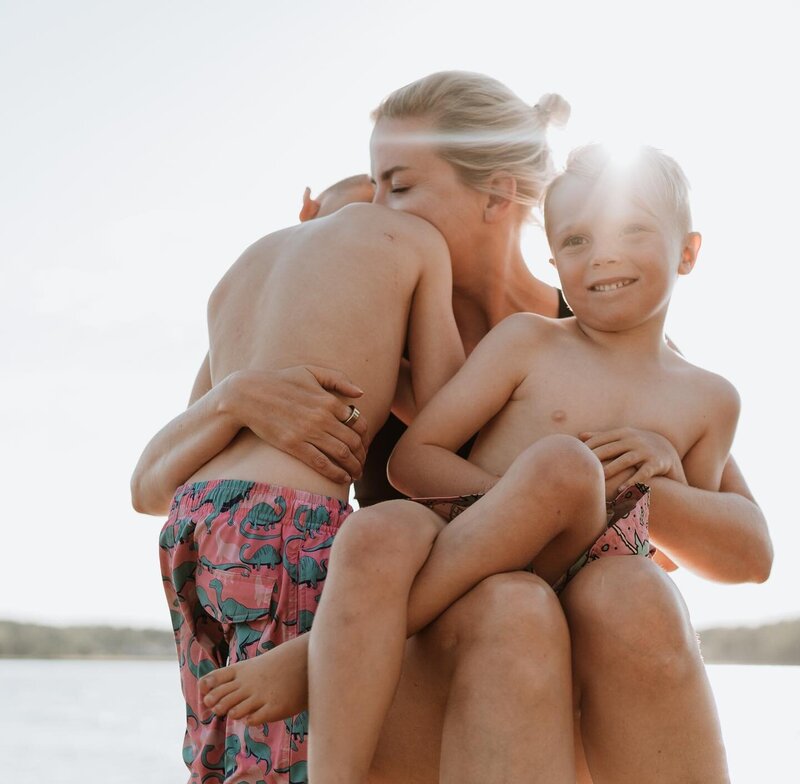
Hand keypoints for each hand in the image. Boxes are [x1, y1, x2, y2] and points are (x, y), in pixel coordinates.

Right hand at [224, 365, 368, 483]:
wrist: (248, 395)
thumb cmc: (280, 381)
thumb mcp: (310, 371)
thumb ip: (338, 379)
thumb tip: (360, 393)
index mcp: (328, 400)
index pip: (359, 423)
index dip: (366, 437)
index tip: (364, 445)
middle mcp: (322, 417)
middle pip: (354, 442)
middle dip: (362, 456)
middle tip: (363, 464)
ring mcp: (309, 432)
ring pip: (342, 454)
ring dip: (354, 467)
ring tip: (356, 474)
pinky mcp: (294, 446)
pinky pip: (322, 464)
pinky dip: (337, 473)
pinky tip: (343, 478)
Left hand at [579, 427, 686, 496]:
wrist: (669, 451)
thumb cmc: (638, 447)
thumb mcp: (623, 438)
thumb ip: (603, 437)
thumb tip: (580, 435)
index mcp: (623, 433)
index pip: (601, 440)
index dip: (587, 449)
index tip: (573, 459)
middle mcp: (634, 439)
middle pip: (610, 449)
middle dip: (595, 458)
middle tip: (581, 470)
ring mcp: (647, 450)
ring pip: (625, 460)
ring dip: (612, 470)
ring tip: (599, 480)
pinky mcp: (658, 463)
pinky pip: (644, 473)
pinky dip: (633, 481)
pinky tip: (622, 491)